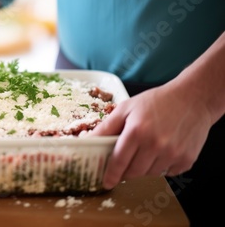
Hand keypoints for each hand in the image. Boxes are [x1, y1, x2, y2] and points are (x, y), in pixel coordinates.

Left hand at [91, 82, 213, 188]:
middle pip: (134, 172)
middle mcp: (155, 145)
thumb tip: (88, 140)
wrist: (193, 99)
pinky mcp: (187, 160)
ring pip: (150, 174)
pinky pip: (168, 173)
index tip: (106, 182)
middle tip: (124, 164)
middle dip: (126, 171)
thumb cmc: (157, 101)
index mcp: (137, 131)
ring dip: (144, 167)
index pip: (119, 161)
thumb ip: (107, 127)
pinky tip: (162, 151)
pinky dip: (162, 166)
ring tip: (146, 150)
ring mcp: (173, 154)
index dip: (111, 174)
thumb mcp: (127, 108)